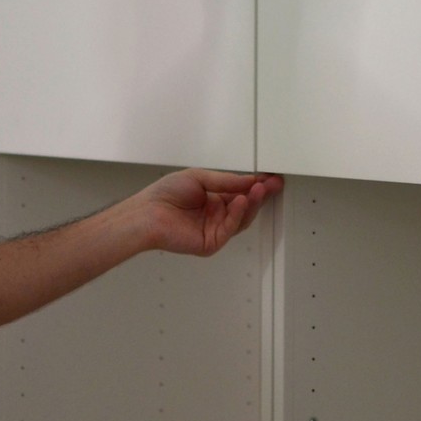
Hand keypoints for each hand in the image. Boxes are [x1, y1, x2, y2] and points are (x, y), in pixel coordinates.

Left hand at [133, 169, 282, 256]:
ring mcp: (215, 230)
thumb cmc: (165, 194)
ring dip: (251, 203)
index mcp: (213, 199)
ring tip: (259, 189)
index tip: (270, 178)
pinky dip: (237, 215)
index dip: (255, 185)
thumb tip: (249, 180)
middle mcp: (216, 215)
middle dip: (260, 195)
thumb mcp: (199, 178)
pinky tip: (240, 200)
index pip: (240, 192)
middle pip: (245, 206)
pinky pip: (230, 228)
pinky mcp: (211, 242)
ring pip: (241, 218)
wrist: (147, 213)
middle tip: (273, 184)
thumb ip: (226, 181)